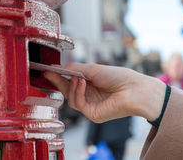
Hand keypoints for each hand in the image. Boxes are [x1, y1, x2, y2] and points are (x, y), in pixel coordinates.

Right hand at [44, 63, 165, 122]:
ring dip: (72, 86)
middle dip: (58, 81)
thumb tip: (56, 67)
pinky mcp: (93, 114)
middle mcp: (89, 96)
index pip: (69, 82)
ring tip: (79, 77)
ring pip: (70, 99)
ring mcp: (91, 106)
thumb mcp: (92, 69)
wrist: (134, 89)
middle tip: (49, 73)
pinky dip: (78, 92)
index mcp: (89, 84)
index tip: (47, 70)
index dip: (58, 76)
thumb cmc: (119, 77)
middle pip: (67, 91)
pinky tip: (83, 83)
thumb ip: (73, 68)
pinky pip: (78, 104)